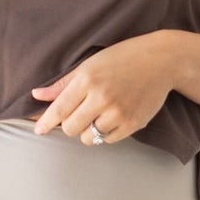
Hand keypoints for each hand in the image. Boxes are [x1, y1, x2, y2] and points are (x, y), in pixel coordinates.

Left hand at [29, 35, 171, 141]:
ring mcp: (119, 112)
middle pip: (70, 128)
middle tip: (77, 114)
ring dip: (87, 130)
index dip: (46, 122)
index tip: (39, 130)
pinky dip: (105, 133)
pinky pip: (108, 140)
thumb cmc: (123, 59)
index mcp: (88, 79)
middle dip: (69, 124)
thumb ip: (63, 84)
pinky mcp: (133, 124)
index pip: (59, 109)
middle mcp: (102, 97)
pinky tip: (111, 117)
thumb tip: (37, 95)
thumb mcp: (90, 64)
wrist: (162, 60)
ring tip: (97, 115)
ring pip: (88, 138)